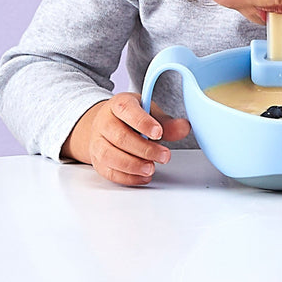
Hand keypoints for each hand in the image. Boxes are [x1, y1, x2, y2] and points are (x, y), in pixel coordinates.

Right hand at [63, 92, 191, 185]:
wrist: (106, 124)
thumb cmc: (130, 117)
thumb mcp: (149, 113)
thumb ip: (166, 122)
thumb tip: (184, 128)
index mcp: (118, 104)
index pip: (127, 110)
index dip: (143, 122)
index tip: (159, 133)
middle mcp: (104, 121)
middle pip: (120, 137)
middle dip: (144, 149)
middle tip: (164, 156)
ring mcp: (97, 142)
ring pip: (109, 155)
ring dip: (133, 165)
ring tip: (152, 168)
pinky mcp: (96, 160)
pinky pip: (108, 171)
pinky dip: (127, 177)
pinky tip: (143, 176)